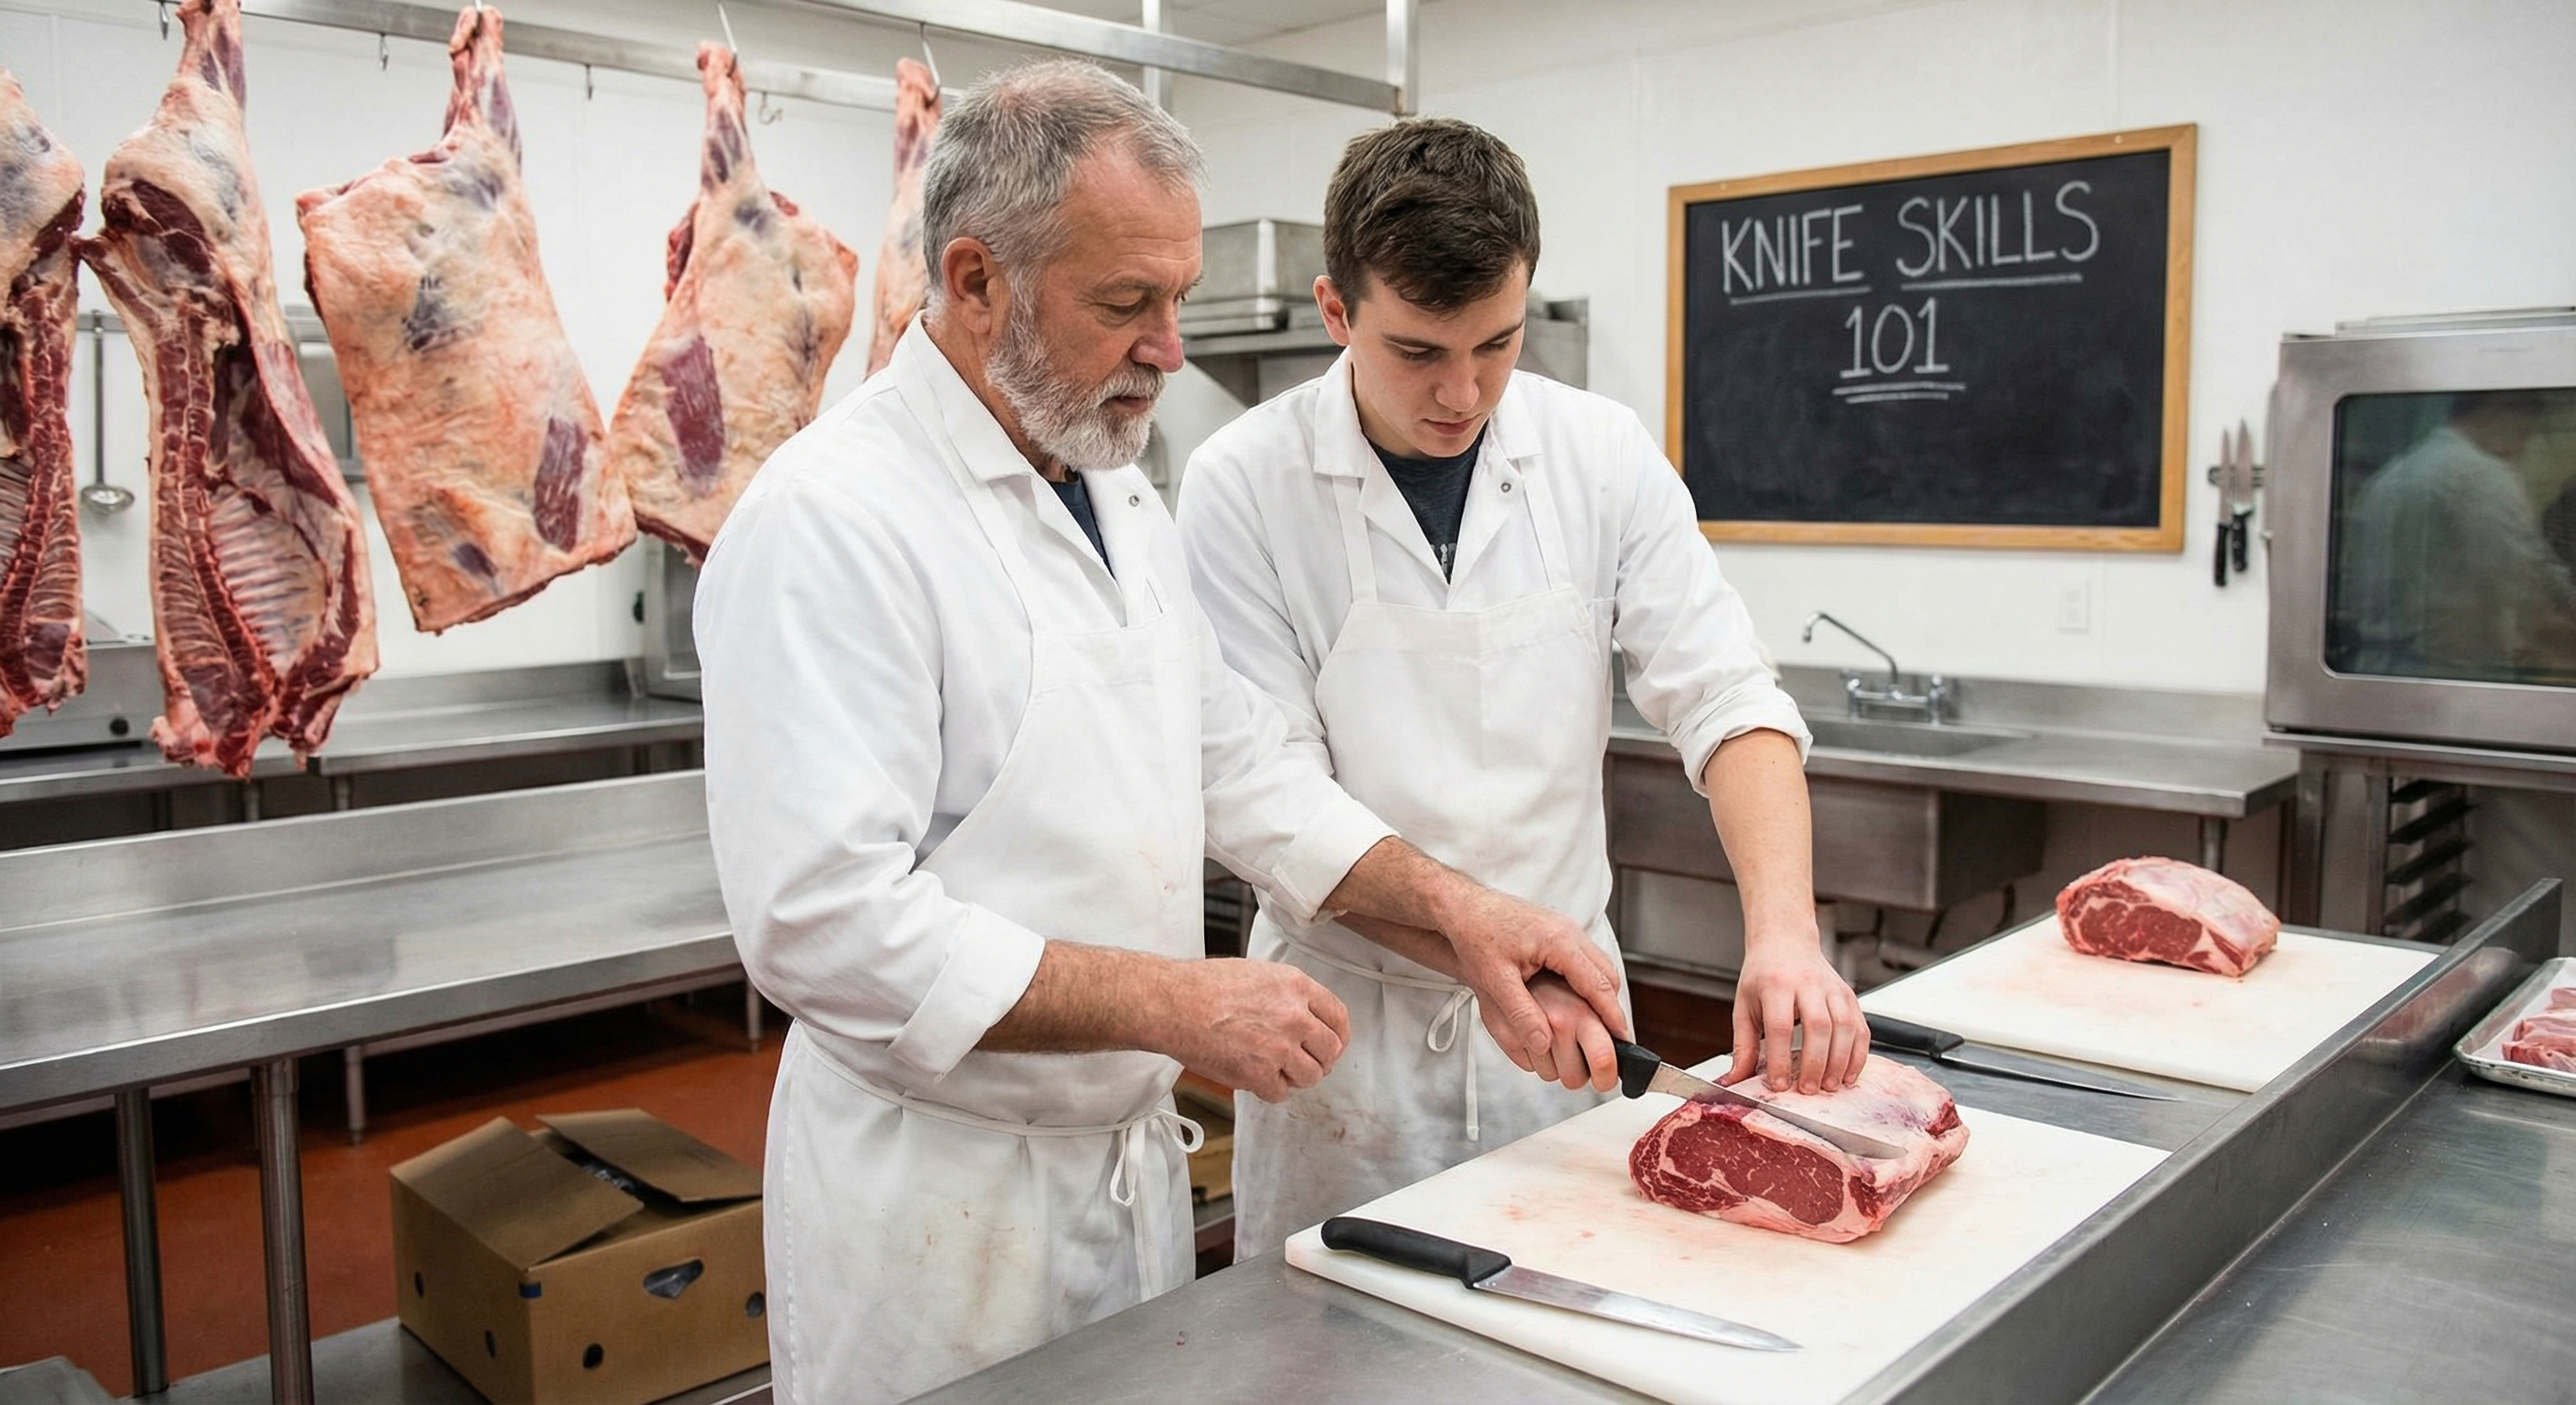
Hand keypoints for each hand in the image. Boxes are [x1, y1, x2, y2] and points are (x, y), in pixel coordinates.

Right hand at [1162, 958, 1350, 1103]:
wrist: (1174, 1004)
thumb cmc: (1204, 986)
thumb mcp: (1258, 973)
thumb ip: (1287, 994)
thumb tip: (1304, 1014)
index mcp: (1296, 986)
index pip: (1338, 1016)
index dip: (1338, 1035)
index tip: (1333, 1044)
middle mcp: (1294, 1016)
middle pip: (1331, 1050)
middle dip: (1320, 1060)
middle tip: (1305, 1062)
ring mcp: (1279, 1047)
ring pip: (1310, 1076)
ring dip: (1296, 1077)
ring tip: (1276, 1070)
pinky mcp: (1260, 1074)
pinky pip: (1281, 1093)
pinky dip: (1270, 1090)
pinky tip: (1256, 1078)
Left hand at [1442, 887, 1629, 1072]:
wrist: (1463, 908)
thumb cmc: (1476, 935)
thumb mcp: (1495, 980)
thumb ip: (1520, 1013)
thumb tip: (1542, 1044)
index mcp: (1558, 941)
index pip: (1598, 984)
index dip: (1612, 1014)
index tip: (1622, 1038)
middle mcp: (1568, 931)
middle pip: (1606, 973)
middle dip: (1612, 1005)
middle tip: (1614, 1037)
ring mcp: (1565, 929)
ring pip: (1598, 965)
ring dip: (1601, 993)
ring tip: (1599, 1023)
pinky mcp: (1557, 931)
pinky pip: (1584, 959)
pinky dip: (1588, 981)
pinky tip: (1578, 1000)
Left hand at [1722, 941, 1867, 1093]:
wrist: (1785, 941)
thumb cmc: (1764, 975)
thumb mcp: (1744, 1006)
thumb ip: (1743, 1045)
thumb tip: (1735, 1079)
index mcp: (1775, 985)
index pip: (1780, 1027)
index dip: (1780, 1059)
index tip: (1779, 1084)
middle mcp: (1807, 984)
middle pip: (1818, 1026)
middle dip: (1815, 1063)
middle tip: (1808, 1090)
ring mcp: (1832, 989)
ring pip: (1844, 1027)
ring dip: (1839, 1062)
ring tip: (1829, 1086)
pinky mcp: (1848, 995)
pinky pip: (1860, 1027)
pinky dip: (1858, 1054)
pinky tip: (1848, 1074)